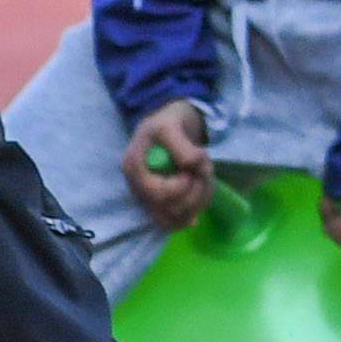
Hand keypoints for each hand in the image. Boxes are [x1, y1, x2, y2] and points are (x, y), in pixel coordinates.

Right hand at [126, 102, 214, 227]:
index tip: (193, 168)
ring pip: (177, 218)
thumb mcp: (170, 126)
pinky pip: (180, 219)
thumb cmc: (167, 122)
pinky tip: (202, 192)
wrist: (169, 124)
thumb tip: (192, 166)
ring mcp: (150, 197)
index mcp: (135, 169)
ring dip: (200, 199)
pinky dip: (197, 208)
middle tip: (205, 170)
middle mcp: (139, 188)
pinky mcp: (162, 203)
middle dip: (196, 192)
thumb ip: (180, 145)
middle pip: (170, 211)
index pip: (159, 195)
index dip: (182, 187)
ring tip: (205, 177)